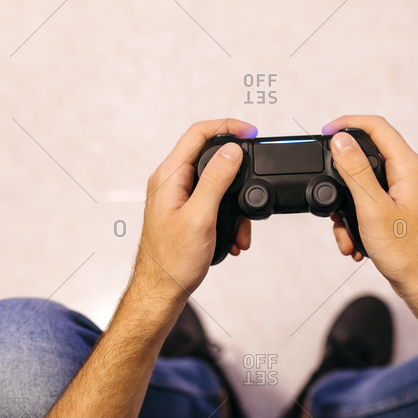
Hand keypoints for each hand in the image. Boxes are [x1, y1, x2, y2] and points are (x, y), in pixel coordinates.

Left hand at [135, 119, 255, 299]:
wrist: (162, 291)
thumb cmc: (173, 260)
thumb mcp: (200, 217)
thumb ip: (216, 180)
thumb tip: (232, 150)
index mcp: (169, 176)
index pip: (197, 133)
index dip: (227, 126)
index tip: (251, 132)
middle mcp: (171, 182)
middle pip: (209, 155)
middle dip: (237, 171)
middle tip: (254, 177)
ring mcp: (178, 196)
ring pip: (216, 182)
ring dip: (235, 202)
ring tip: (242, 228)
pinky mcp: (186, 211)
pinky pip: (213, 202)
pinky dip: (228, 216)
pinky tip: (233, 237)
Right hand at [325, 115, 417, 300]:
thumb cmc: (408, 253)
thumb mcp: (372, 209)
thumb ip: (355, 171)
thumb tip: (341, 141)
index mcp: (408, 167)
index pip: (377, 127)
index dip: (348, 123)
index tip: (325, 131)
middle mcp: (408, 174)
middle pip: (367, 154)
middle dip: (342, 177)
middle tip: (328, 191)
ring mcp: (403, 191)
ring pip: (363, 184)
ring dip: (347, 207)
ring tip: (345, 230)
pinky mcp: (396, 208)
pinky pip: (368, 203)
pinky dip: (355, 220)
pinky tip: (354, 241)